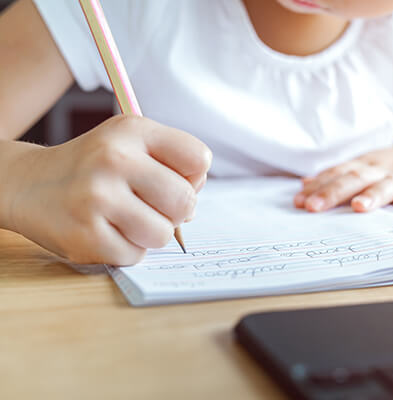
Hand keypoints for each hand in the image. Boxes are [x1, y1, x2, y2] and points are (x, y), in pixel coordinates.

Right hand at [9, 115, 211, 264]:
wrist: (29, 184)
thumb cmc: (96, 166)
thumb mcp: (131, 143)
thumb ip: (173, 163)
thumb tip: (195, 201)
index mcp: (133, 130)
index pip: (199, 158)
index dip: (194, 177)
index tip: (174, 179)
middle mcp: (114, 159)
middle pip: (185, 201)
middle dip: (176, 211)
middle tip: (151, 205)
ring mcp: (97, 198)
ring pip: (163, 234)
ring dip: (151, 233)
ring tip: (127, 218)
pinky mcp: (85, 236)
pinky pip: (136, 255)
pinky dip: (127, 248)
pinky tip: (107, 230)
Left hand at [294, 137, 392, 214]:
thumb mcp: (366, 167)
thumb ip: (338, 177)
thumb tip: (304, 185)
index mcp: (365, 166)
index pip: (337, 175)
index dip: (318, 187)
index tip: (298, 201)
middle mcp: (382, 169)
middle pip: (355, 180)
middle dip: (333, 193)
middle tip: (313, 207)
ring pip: (389, 186)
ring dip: (374, 196)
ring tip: (360, 207)